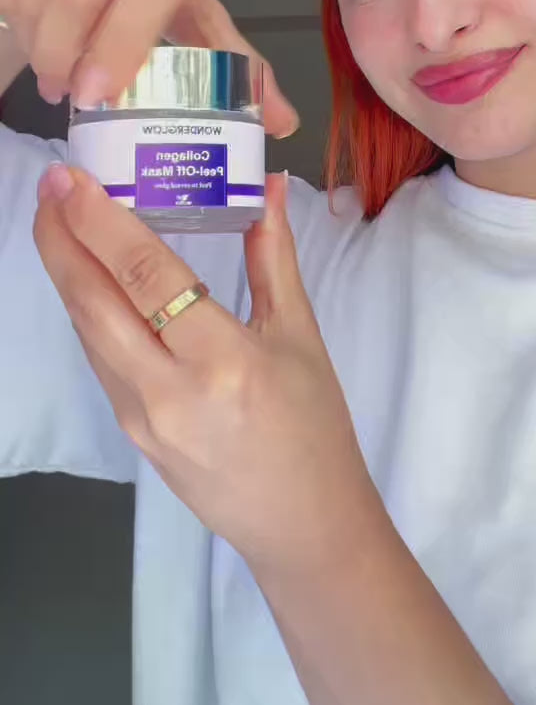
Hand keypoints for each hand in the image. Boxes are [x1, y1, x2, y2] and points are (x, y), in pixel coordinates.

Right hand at [0, 0, 298, 137]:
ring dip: (37, 41)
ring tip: (51, 76)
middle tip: (66, 96)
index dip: (119, 44)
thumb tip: (282, 123)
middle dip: (64, 54)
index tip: (95, 94)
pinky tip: (28, 40)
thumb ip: (234, 64)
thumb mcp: (199, 10)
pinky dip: (13, 14)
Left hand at [33, 164, 382, 580]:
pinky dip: (90, 311)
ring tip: (61, 220)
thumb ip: (273, 258)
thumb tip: (271, 187)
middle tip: (52, 184)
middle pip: (93, 303)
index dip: (100, 221)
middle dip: (60, 239)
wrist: (305, 525)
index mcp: (221, 360)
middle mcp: (167, 390)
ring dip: (68, 273)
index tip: (74, 178)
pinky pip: (101, 360)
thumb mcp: (300, 336)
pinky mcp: (131, 433)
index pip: (144, 275)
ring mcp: (140, 418)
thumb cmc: (315, 428)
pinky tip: (92, 280)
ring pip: (88, 332)